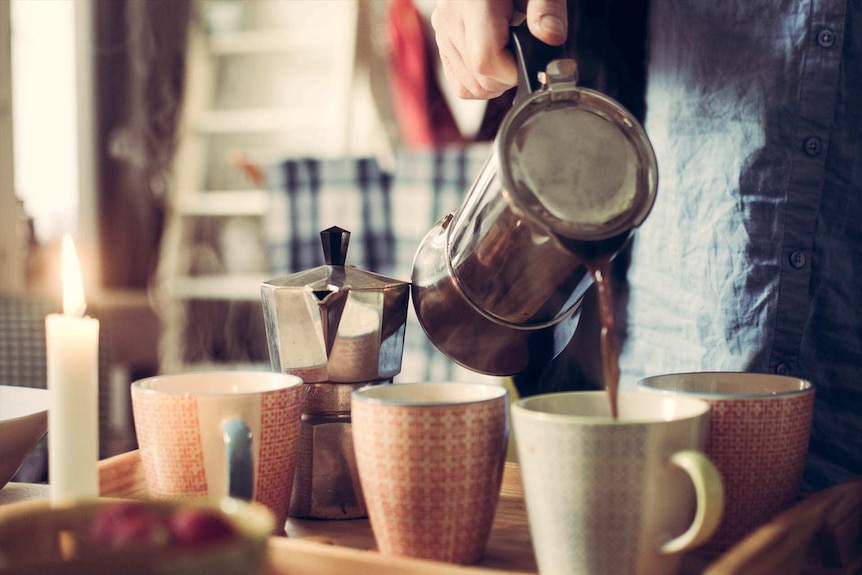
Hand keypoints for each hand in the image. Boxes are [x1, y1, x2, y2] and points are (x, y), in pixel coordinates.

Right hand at [431, 0, 567, 99]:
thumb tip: (551, 37)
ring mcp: (443, 31)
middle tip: (524, 54)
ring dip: (495, 83)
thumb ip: (548, 8)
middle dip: (508, 79)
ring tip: (510, 55)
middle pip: (478, 78)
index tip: (531, 60)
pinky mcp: (442, 42)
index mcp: (474, 2)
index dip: (514, 72)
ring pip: (469, 87)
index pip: (486, 60)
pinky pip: (459, 83)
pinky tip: (495, 63)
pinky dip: (480, 83)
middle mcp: (451, 18)